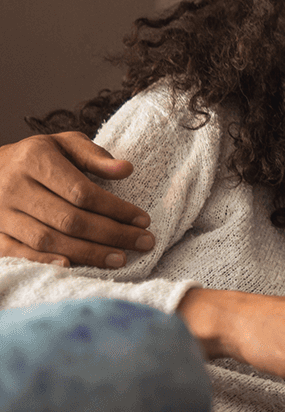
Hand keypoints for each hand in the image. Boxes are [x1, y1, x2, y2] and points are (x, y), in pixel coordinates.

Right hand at [0, 133, 152, 267]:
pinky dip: (45, 261)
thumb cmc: (38, 157)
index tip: (143, 220)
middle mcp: (13, 187)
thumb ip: (94, 156)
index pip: (82, 192)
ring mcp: (0, 213)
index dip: (115, 209)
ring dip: (87, 253)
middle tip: (143, 243)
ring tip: (120, 259)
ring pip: (48, 239)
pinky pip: (18, 252)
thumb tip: (126, 169)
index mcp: (34, 160)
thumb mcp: (64, 144)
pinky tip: (72, 266)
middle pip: (69, 219)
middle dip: (111, 234)